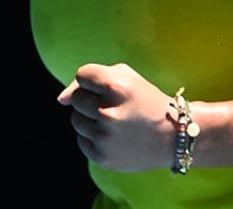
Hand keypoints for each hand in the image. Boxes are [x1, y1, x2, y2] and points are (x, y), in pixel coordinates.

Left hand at [57, 63, 175, 172]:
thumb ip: (89, 79)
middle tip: (114, 106)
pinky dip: (93, 136)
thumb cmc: (145, 101)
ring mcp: (104, 138)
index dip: (94, 81)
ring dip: (89, 118)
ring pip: (75, 120)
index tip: (111, 88)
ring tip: (113, 121)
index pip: (82, 75)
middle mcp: (108, 113)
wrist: (172, 137)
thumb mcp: (125, 78)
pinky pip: (81, 140)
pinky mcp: (102, 157)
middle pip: (76, 98)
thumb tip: (59, 100)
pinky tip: (113, 135)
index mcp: (116, 87)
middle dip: (91, 99)